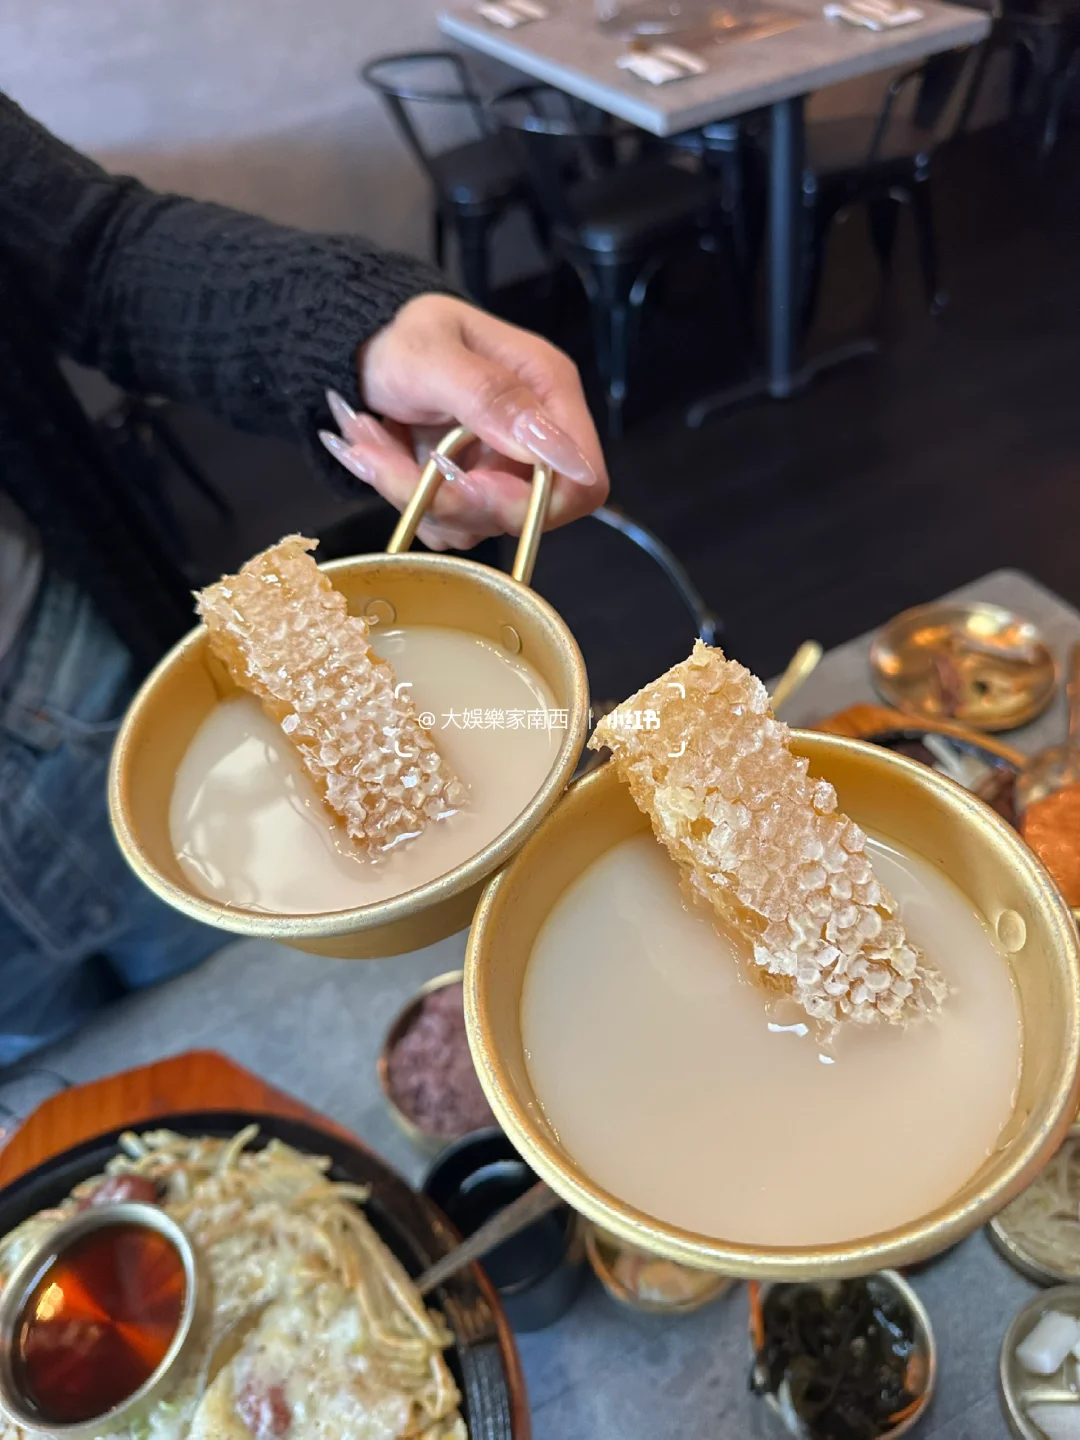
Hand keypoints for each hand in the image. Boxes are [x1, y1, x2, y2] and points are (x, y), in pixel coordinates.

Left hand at [318, 294, 608, 550]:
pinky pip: (448, 526)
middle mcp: (534, 437)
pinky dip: (408, 501)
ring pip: (478, 525)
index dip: (536, 503)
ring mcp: (501, 470)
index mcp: (547, 390)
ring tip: (371, 444)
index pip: (583, 483)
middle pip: (527, 516)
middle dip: (457, 501)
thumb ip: (491, 397)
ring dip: (417, 497)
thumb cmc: (398, 338)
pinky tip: (381, 455)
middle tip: (398, 465)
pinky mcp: (468, 491)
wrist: (359, 350)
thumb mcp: (432, 355)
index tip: (474, 484)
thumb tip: (553, 448)